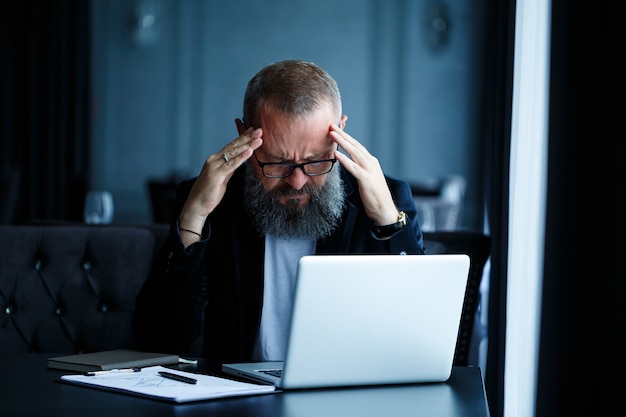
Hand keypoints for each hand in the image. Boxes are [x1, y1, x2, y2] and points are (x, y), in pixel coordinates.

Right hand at [179, 121, 262, 240]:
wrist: (197, 205)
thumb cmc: (208, 193)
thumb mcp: (222, 178)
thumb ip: (229, 169)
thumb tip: (238, 162)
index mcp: (216, 160)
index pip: (232, 146)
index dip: (243, 137)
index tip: (253, 130)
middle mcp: (214, 160)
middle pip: (233, 146)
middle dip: (247, 137)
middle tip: (259, 130)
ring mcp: (214, 166)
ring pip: (233, 153)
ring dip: (247, 145)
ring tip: (258, 139)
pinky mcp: (216, 174)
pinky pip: (231, 165)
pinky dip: (241, 157)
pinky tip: (249, 151)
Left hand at [329, 123, 398, 225]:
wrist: (385, 210)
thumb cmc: (374, 196)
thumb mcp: (366, 178)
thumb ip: (359, 169)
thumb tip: (349, 163)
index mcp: (371, 162)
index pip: (357, 146)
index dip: (346, 137)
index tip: (336, 129)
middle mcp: (371, 163)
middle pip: (355, 145)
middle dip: (343, 135)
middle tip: (331, 125)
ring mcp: (370, 170)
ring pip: (354, 153)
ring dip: (343, 142)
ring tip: (332, 134)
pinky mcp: (367, 180)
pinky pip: (354, 168)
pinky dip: (345, 160)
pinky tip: (336, 154)